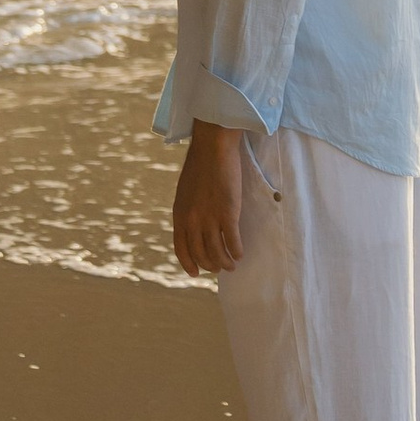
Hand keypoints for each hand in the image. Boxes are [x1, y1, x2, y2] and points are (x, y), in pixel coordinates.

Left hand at [170, 118, 244, 277]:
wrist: (212, 147)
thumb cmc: (200, 165)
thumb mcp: (185, 192)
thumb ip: (187, 212)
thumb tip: (193, 228)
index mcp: (179, 215)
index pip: (181, 249)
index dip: (189, 264)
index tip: (195, 274)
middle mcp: (192, 221)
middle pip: (201, 255)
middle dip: (211, 265)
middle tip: (219, 267)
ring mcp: (210, 218)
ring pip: (218, 254)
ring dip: (226, 263)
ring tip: (232, 264)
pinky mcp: (228, 213)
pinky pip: (233, 242)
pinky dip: (237, 251)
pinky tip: (240, 253)